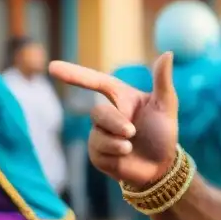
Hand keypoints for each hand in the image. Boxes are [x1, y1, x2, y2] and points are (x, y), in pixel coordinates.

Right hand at [48, 53, 178, 188]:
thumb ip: (163, 80)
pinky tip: (125, 157)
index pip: (96, 81)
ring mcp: (99, 134)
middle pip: (98, 112)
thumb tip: (168, 53)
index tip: (52, 67)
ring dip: (117, 142)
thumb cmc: (163, 132)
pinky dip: (115, 155)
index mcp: (122, 98)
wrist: (161, 166)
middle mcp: (108, 114)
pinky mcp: (96, 153)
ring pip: (98, 134)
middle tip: (132, 132)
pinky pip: (98, 151)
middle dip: (115, 123)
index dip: (75, 74)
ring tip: (131, 147)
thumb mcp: (166, 105)